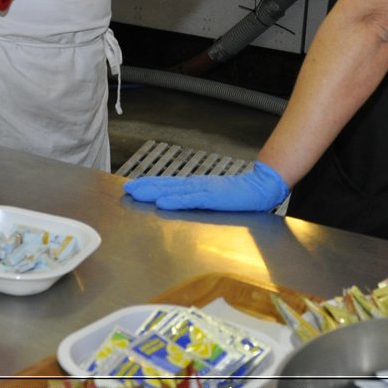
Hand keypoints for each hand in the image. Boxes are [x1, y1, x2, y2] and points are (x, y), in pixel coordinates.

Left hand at [123, 160, 287, 212]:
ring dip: (154, 192)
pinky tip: (163, 203)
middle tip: (127, 189)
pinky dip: (175, 201)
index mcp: (196, 186)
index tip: (132, 186)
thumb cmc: (238, 195)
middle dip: (146, 187)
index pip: (168, 185)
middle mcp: (196, 185)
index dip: (149, 185)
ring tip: (138, 193)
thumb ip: (197, 199)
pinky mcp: (212, 199)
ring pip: (174, 191)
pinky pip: (190, 201)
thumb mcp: (213, 197)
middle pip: (166, 186)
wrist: (260, 188)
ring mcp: (204, 191)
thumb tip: (179, 201)